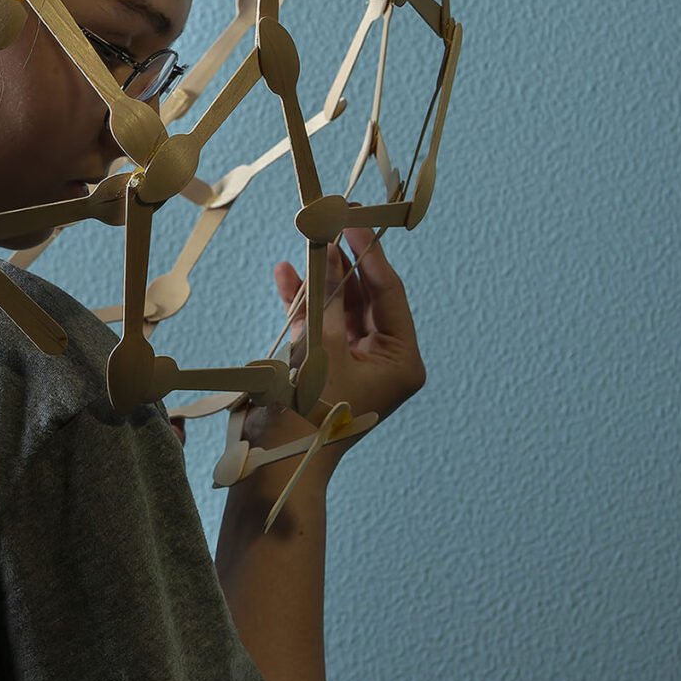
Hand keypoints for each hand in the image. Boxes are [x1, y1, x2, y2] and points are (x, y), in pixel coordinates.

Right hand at [266, 231, 425, 444]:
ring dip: (320, 279)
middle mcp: (383, 360)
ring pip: (339, 308)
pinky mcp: (325, 367)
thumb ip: (329, 296)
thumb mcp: (324, 347)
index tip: (355, 219)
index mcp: (402, 360)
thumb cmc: (312, 411)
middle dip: (343, 263)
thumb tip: (330, 250)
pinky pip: (318, 326)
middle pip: (365, 298)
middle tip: (332, 221)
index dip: (370, 255)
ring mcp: (353, 363)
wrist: (278, 461)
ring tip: (306, 242)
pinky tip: (287, 274)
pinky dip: (303, 304)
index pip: (390, 294)